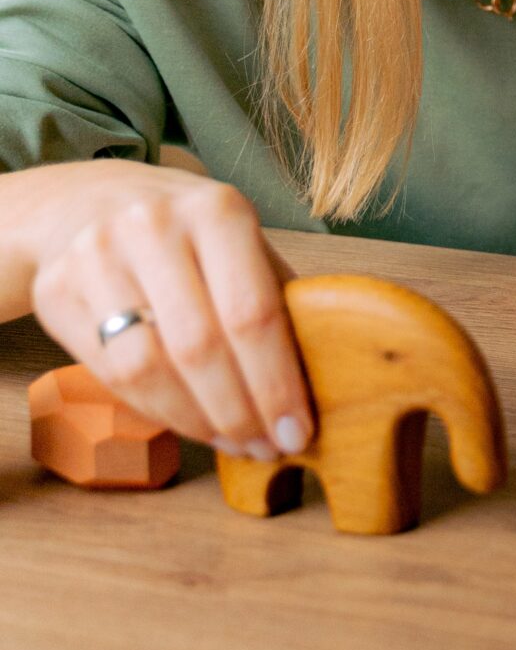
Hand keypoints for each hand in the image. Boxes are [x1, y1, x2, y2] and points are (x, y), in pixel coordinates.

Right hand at [26, 163, 312, 454]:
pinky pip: (111, 373)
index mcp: (216, 209)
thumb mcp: (239, 242)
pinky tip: (189, 422)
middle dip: (241, 412)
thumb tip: (324, 379)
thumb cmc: (186, 233)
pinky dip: (157, 411)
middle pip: (200, 346)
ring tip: (233, 441)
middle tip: (269, 447)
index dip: (277, 383)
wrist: (86, 202)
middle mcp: (152, 226)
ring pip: (149, 367)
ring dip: (198, 421)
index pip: (252, 312)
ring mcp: (96, 256)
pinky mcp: (56, 289)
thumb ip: (277, 299)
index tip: (300, 431)